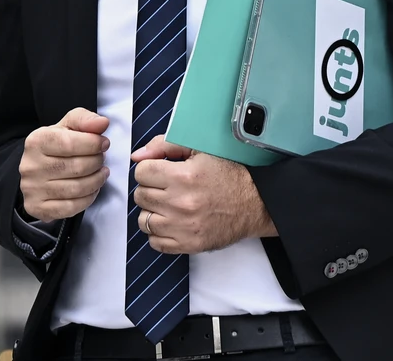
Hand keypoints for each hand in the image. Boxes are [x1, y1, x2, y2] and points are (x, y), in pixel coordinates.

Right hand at [19, 108, 112, 220]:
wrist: (36, 169)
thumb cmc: (55, 146)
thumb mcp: (67, 126)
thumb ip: (84, 120)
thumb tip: (102, 123)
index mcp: (36, 141)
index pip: (70, 143)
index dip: (93, 144)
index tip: (104, 143)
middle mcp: (31, 166)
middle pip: (76, 167)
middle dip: (96, 162)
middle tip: (101, 159)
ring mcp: (32, 189)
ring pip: (76, 189)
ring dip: (96, 181)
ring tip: (101, 173)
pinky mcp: (36, 207)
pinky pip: (71, 208)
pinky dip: (88, 199)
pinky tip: (92, 189)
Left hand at [130, 137, 274, 254]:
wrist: (255, 203)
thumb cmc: (228, 174)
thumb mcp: (200, 149)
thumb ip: (165, 146)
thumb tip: (136, 156)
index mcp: (183, 177)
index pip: (141, 172)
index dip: (150, 169)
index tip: (161, 172)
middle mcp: (181, 203)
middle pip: (140, 196)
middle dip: (150, 189)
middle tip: (166, 188)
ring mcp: (184, 227)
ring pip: (144, 220)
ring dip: (152, 211)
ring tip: (168, 205)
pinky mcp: (189, 245)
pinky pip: (155, 243)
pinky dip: (159, 233)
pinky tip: (171, 222)